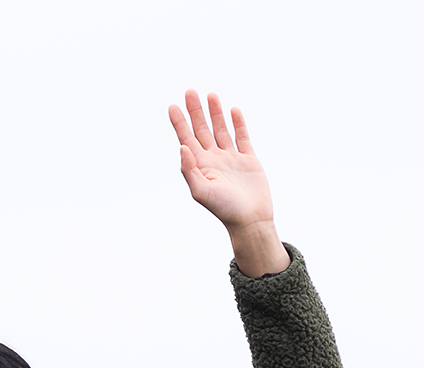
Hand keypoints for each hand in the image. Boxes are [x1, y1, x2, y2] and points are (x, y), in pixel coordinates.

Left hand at [167, 90, 287, 276]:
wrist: (250, 220)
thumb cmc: (224, 209)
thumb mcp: (202, 192)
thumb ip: (189, 171)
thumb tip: (181, 147)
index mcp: (200, 166)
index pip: (186, 139)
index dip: (179, 123)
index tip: (172, 106)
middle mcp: (213, 160)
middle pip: (202, 130)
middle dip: (195, 111)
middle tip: (189, 91)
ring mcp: (231, 159)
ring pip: (221, 130)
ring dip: (215, 113)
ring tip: (210, 94)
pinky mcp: (248, 159)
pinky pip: (241, 137)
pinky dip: (237, 123)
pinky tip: (233, 110)